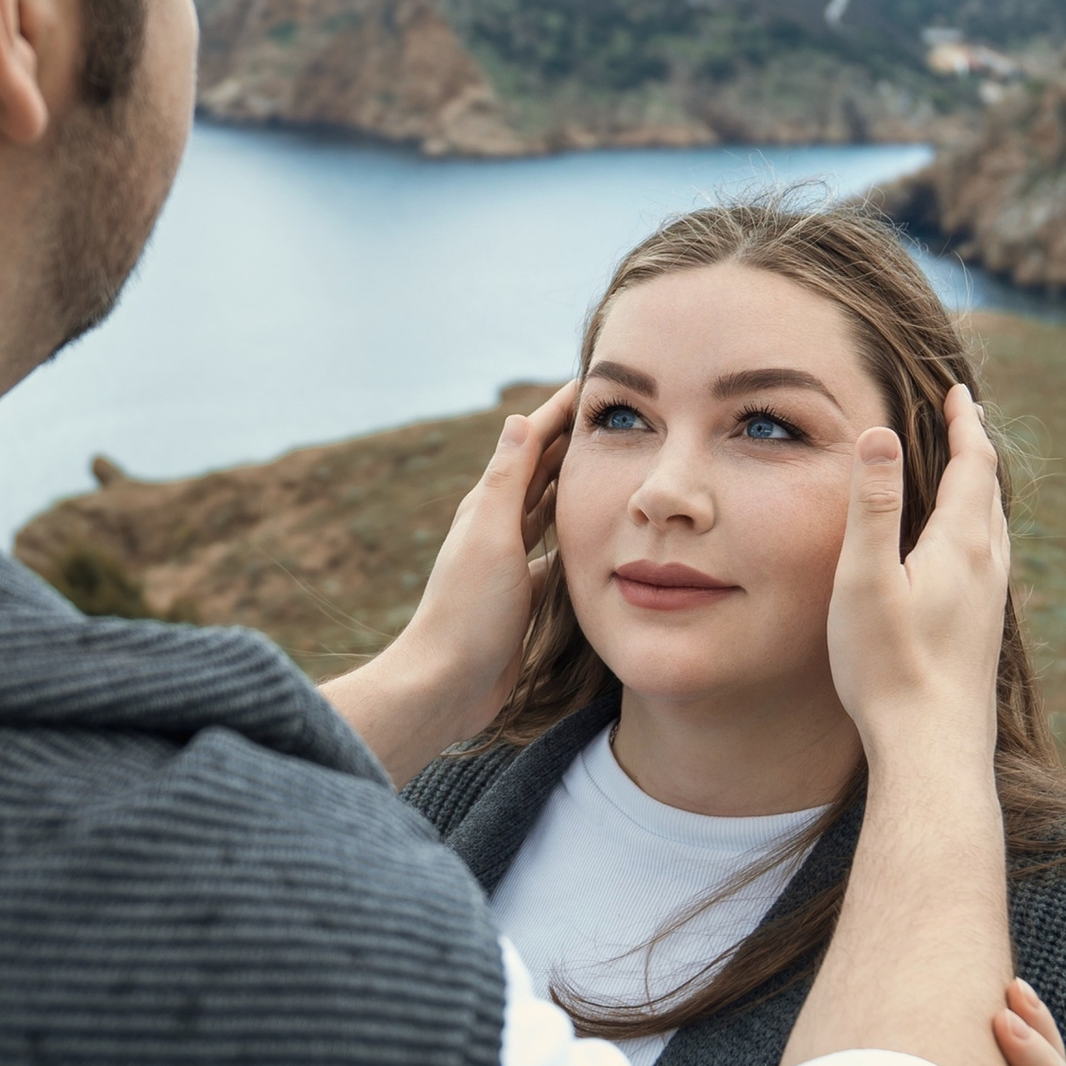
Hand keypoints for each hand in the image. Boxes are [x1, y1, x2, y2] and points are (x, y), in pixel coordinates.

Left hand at [319, 380, 575, 782]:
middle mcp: (497, 527)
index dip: (562, 411)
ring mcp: (510, 563)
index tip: (596, 381)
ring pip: (550, 510)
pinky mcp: (523, 597)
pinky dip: (576, 537)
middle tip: (617, 415)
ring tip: (613, 464)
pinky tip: (597, 537)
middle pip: (543, 472)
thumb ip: (506, 478)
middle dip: (574, 442)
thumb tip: (519, 416)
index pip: (531, 442)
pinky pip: (557, 554)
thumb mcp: (489, 534)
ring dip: (576, 485)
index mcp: (488, 504)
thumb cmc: (468, 610)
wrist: (448, 684)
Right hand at [825, 383, 1009, 770]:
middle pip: (990, 493)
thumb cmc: (889, 667)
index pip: (973, 467)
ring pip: (995, 528)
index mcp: (961, 546)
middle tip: (964, 417)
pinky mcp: (983, 632)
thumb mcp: (866, 580)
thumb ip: (872, 505)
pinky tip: (962, 556)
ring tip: (967, 474)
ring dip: (981, 491)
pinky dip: (978, 530)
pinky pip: (989, 560)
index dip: (966, 425)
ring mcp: (990, 603)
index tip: (958, 393)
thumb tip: (882, 432)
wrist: (933, 749)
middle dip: (976, 450)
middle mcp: (987, 568)